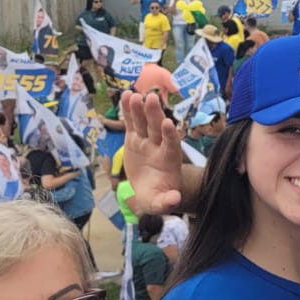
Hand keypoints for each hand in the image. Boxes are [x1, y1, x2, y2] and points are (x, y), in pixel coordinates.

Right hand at [119, 89, 186, 212]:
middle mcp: (159, 147)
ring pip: (144, 123)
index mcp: (169, 161)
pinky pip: (132, 123)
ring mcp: (147, 141)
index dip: (170, 135)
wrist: (151, 190)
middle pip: (157, 129)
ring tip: (135, 95)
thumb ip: (166, 202)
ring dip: (140, 109)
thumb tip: (174, 200)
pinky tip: (125, 95)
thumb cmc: (157, 197)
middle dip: (154, 115)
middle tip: (151, 99)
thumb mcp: (160, 203)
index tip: (168, 124)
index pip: (171, 145)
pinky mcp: (134, 139)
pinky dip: (129, 110)